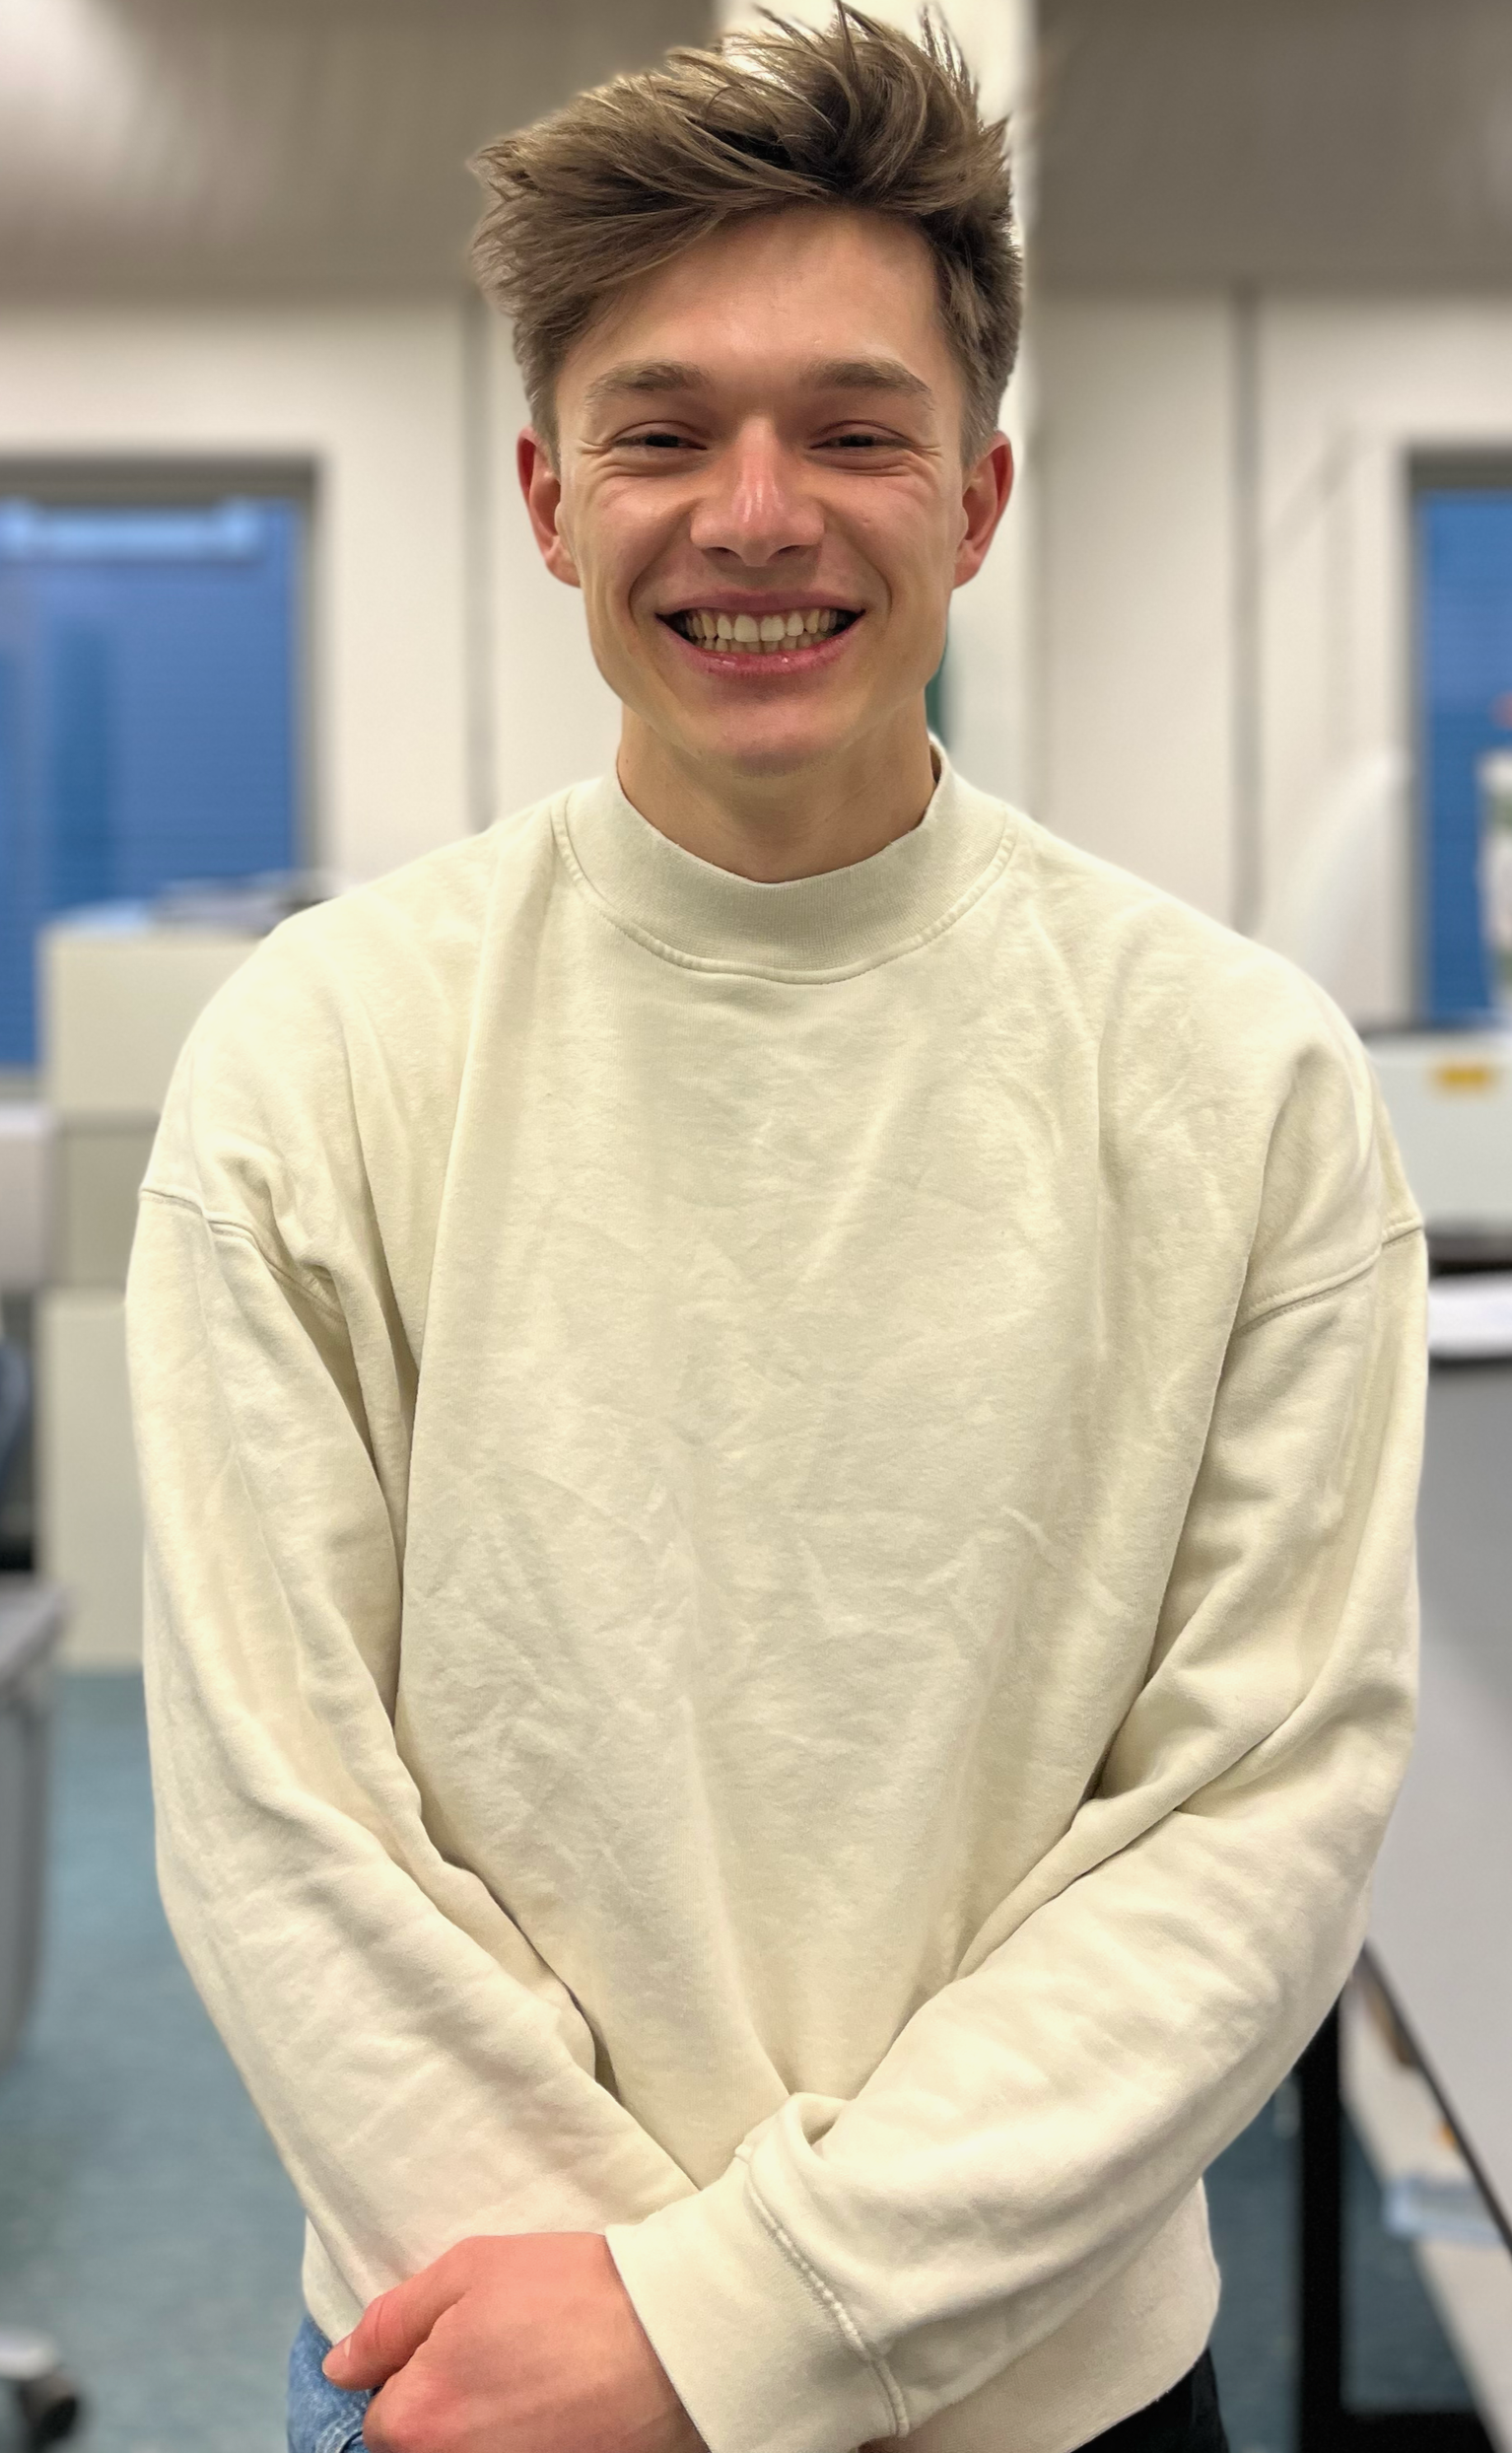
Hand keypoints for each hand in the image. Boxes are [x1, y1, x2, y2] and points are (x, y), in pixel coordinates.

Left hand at [322, 2231, 705, 2452]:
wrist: (674, 2335)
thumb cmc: (571, 2292)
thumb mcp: (469, 2270)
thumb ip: (391, 2321)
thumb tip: (340, 2365)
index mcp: (419, 2418)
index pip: (380, 2416)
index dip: (415, 2373)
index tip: (460, 2342)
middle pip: (422, 2446)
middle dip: (449, 2407)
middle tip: (502, 2362)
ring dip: (486, 2430)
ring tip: (537, 2385)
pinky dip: (528, 2440)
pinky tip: (561, 2412)